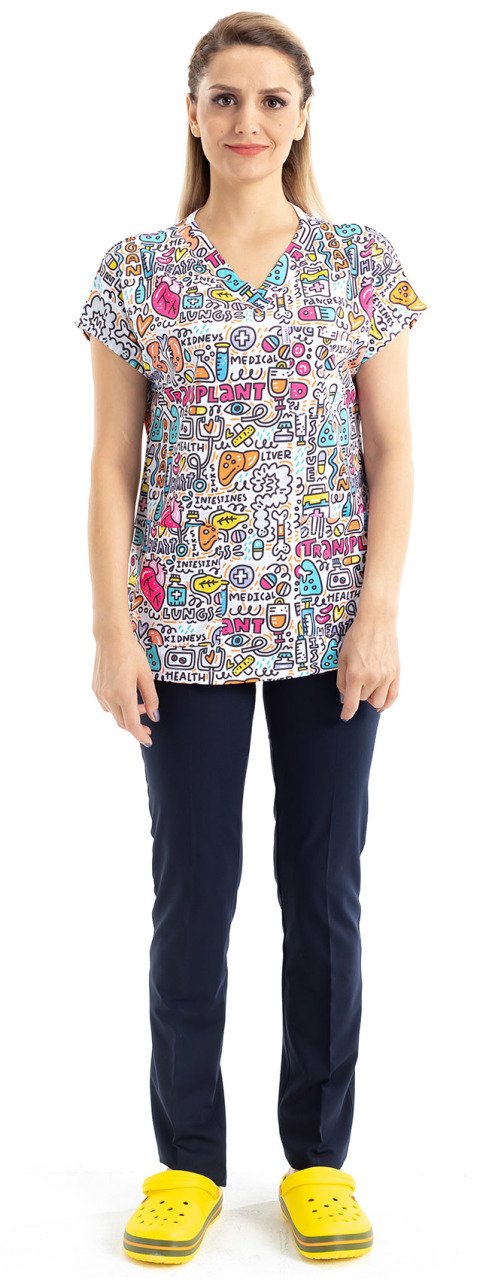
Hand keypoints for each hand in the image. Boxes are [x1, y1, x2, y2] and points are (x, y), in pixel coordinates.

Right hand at [92, 629, 159, 745]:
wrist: (111, 638)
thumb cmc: (131, 653)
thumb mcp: (146, 675)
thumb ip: (151, 698)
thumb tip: (154, 716)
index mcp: (123, 695)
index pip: (132, 725)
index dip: (141, 736)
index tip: (148, 741)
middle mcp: (109, 697)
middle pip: (122, 722)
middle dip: (136, 727)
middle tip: (148, 725)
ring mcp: (100, 693)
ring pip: (114, 714)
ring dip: (126, 715)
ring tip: (138, 703)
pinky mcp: (95, 688)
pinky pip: (106, 705)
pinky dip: (117, 707)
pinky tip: (125, 696)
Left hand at [336, 613, 399, 720]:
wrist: (377, 622)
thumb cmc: (357, 637)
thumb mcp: (342, 658)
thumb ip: (342, 680)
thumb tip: (345, 696)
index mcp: (356, 674)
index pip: (352, 704)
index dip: (347, 713)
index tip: (345, 717)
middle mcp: (373, 678)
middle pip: (363, 699)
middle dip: (357, 692)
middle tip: (356, 678)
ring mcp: (386, 677)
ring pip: (378, 701)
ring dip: (371, 697)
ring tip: (367, 687)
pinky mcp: (396, 673)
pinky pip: (393, 697)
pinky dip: (387, 703)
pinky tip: (381, 704)